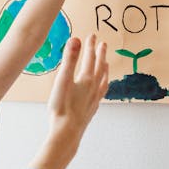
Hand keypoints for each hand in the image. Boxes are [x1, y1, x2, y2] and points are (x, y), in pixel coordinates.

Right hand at [30, 36, 108, 168]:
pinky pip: (101, 93)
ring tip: (106, 63)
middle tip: (103, 44)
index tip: (92, 35)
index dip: (90, 45)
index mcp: (86, 79)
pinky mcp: (92, 109)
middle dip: (100, 54)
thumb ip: (69, 59)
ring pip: (103, 80)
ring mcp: (94, 99)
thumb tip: (75, 39)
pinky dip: (103, 86)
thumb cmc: (62, 107)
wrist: (67, 133)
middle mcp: (93, 88)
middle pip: (100, 67)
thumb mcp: (62, 80)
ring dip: (105, 70)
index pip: (90, 57)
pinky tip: (101, 88)